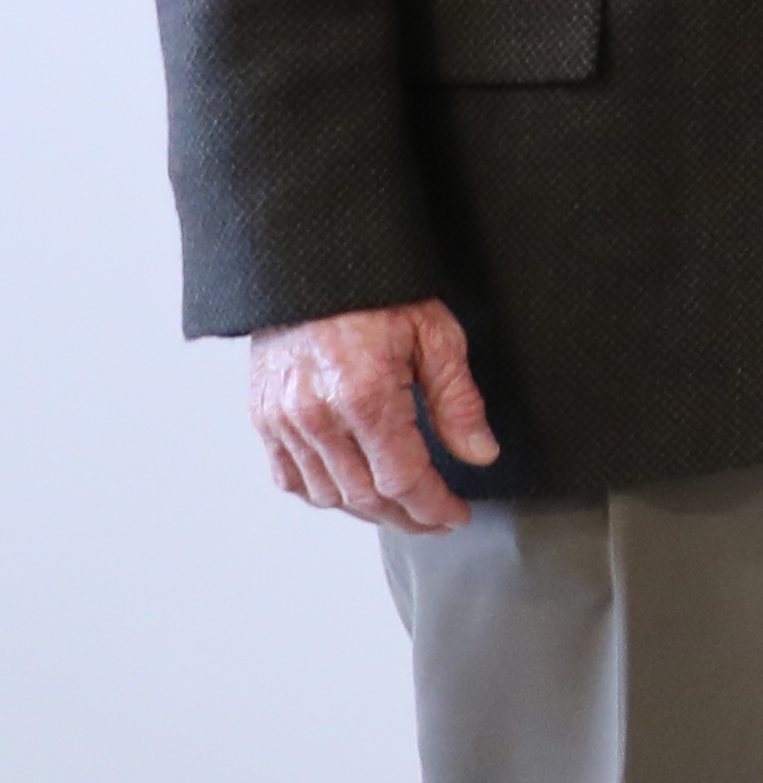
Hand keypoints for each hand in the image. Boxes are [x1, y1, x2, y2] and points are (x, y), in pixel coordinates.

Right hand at [248, 301, 495, 533]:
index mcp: (363, 395)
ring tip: (401, 507)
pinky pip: (289, 477)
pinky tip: (351, 490)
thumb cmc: (380, 292)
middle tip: (435, 519)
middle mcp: (314, 416)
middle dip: (406, 516)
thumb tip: (480, 454)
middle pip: (364, 497)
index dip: (433, 507)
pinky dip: (323, 493)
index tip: (455, 516)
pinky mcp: (262, 417)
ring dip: (367, 510)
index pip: (402, 480)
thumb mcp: (437, 335)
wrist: (312, 264)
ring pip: (326, 495)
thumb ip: (458, 402)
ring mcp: (281, 420)